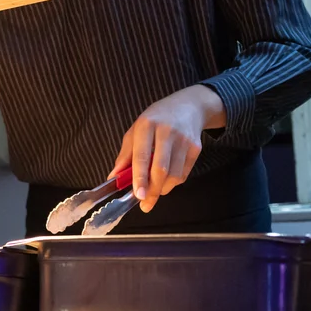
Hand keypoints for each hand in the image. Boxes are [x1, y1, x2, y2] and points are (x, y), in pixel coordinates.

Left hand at [113, 85, 226, 212]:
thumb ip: (125, 155)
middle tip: (146, 204)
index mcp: (146, 125)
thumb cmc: (156, 120)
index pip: (142, 156)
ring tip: (155, 190)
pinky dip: (173, 182)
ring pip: (174, 175)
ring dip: (163, 189)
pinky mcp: (196, 148)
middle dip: (153, 191)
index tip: (138, 195)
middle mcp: (166, 132)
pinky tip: (166, 180)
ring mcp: (184, 140)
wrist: (189, 106)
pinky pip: (183, 174)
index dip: (139, 178)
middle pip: (161, 169)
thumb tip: (114, 178)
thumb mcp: (135, 131)